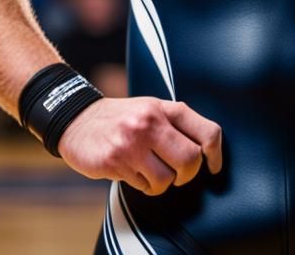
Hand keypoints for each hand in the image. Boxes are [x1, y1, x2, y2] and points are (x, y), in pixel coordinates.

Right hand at [57, 96, 222, 194]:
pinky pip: (145, 187)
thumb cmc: (122, 118)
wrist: (78, 120)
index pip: (206, 131)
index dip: (216, 154)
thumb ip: (176, 124)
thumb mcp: (151, 109)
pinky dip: (144, 186)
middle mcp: (150, 122)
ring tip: (150, 172)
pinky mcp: (115, 161)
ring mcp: (132, 142)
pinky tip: (133, 172)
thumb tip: (207, 150)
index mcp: (164, 107)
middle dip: (187, 174)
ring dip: (162, 183)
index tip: (214, 166)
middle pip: (191, 160)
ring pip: (167, 179)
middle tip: (177, 174)